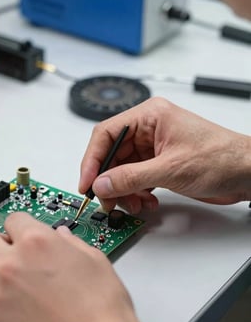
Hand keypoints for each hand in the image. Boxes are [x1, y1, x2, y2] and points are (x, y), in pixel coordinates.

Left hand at [0, 212, 141, 321]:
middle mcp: (11, 264)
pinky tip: (2, 297)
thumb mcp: (93, 260)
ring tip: (2, 272)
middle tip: (10, 250)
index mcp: (37, 242)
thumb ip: (71, 241)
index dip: (21, 226)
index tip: (23, 233)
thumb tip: (61, 237)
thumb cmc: (101, 310)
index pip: (12, 218)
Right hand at [79, 97, 250, 213]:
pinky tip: (147, 202)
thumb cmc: (221, 158)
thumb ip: (131, 177)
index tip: (87, 182)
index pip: (106, 134)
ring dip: (123, 190)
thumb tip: (102, 183)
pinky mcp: (158, 164)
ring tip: (133, 204)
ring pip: (122, 170)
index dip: (92, 159)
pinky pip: (135, 179)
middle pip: (112, 155)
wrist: (248, 173)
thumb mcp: (171, 169)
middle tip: (108, 200)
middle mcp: (147, 129)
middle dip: (109, 180)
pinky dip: (136, 193)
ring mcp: (152, 148)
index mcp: (149, 116)